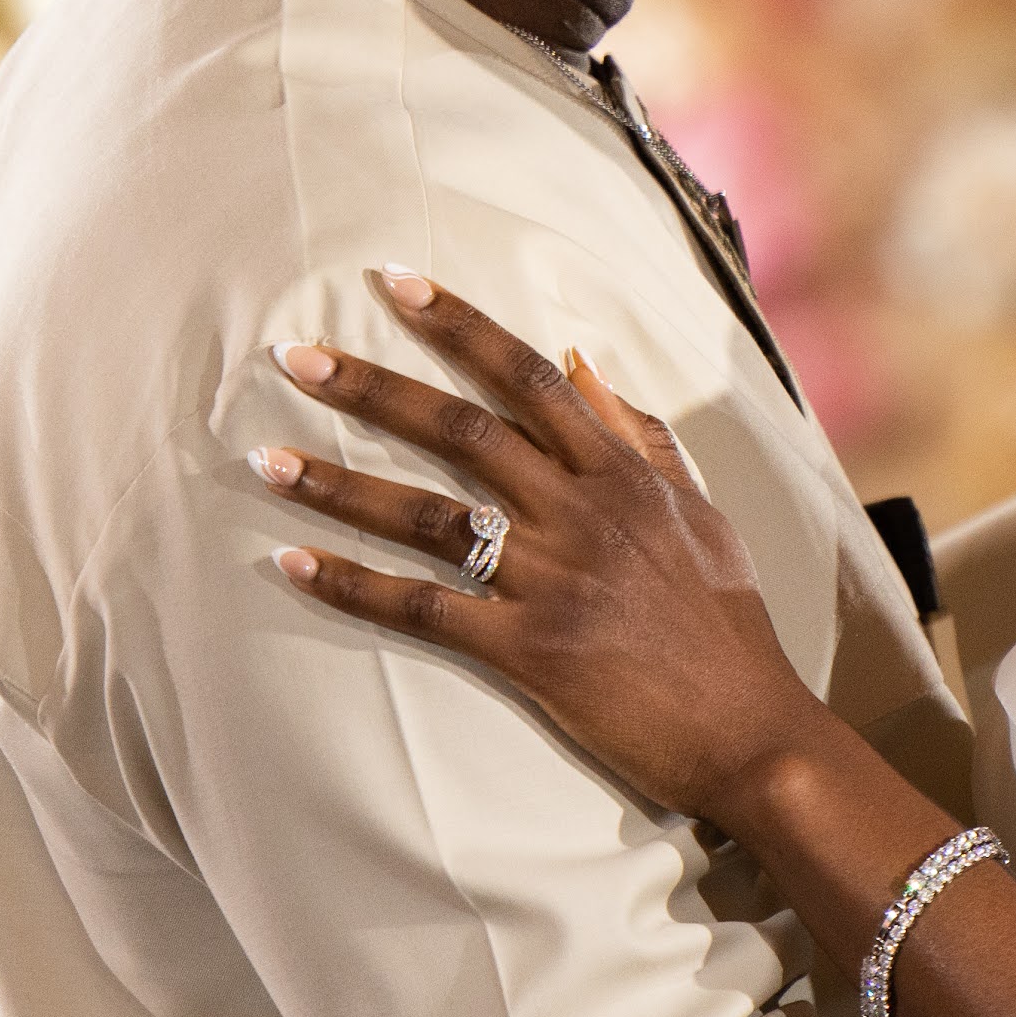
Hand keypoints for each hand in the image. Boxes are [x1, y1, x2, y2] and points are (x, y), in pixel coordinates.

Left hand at [255, 271, 843, 824]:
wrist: (751, 731)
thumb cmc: (727, 628)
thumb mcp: (703, 516)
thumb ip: (643, 437)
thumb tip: (584, 365)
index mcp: (625, 478)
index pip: (530, 381)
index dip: (460, 327)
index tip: (396, 285)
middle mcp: (584, 516)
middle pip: (463, 431)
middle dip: (372, 388)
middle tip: (294, 357)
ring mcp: (554, 582)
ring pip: (428, 515)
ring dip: (338, 484)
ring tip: (264, 459)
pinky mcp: (529, 649)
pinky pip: (423, 608)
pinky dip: (354, 585)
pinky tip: (294, 565)